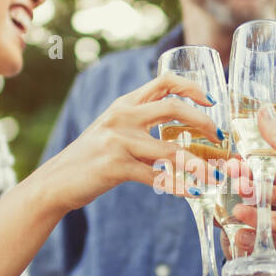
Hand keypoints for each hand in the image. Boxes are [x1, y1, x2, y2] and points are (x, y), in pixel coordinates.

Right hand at [41, 73, 221, 211]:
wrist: (56, 181)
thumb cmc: (90, 159)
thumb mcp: (113, 131)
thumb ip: (141, 125)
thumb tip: (181, 130)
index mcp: (124, 104)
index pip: (164, 81)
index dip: (193, 87)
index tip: (212, 100)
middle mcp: (122, 116)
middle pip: (174, 107)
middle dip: (204, 122)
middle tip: (220, 138)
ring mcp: (118, 141)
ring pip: (171, 150)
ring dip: (199, 165)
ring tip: (216, 176)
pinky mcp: (115, 167)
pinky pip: (157, 177)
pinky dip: (179, 187)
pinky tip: (192, 193)